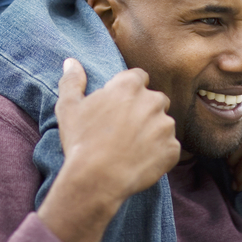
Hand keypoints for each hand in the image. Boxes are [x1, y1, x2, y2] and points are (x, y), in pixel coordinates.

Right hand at [55, 59, 180, 202]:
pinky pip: (169, 148)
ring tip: (132, 148)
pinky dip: (159, 154)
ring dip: (153, 132)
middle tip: (124, 129)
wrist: (96, 179)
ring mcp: (165, 126)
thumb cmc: (81, 140)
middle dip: (144, 110)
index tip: (118, 105)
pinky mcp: (172, 150)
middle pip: (154, 99)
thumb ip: (72, 81)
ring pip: (163, 124)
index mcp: (130, 85)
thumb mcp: (68, 107)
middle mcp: (153, 101)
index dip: (128, 90)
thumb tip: (71, 62)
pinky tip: (140, 162)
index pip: (138, 77)